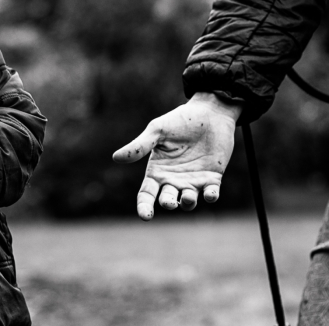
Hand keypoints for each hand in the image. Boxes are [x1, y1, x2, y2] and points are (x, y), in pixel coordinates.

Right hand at [113, 92, 241, 218]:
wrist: (209, 112)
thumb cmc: (180, 120)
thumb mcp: (157, 131)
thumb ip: (140, 146)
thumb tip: (116, 157)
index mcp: (157, 170)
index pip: (146, 194)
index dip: (144, 207)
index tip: (146, 216)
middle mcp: (173, 179)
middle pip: (166, 200)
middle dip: (168, 204)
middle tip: (169, 201)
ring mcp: (193, 180)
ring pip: (188, 202)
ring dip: (188, 203)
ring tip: (189, 195)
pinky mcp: (212, 178)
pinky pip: (211, 194)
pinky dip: (210, 196)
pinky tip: (210, 193)